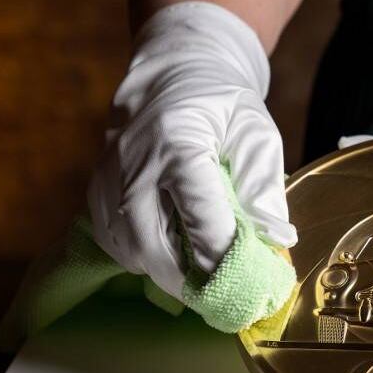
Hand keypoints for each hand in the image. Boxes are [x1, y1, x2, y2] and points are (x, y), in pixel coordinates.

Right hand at [88, 2, 295, 298]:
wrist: (173, 71)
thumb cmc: (222, 103)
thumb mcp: (256, 134)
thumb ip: (264, 189)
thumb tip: (276, 241)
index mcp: (177, 139)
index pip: (199, 214)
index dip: (224, 255)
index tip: (250, 283)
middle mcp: (133, 161)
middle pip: (153, 243)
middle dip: (192, 280)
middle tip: (226, 301)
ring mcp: (107, 176)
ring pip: (129, 249)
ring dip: (167, 275)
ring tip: (204, 284)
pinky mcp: (96, 189)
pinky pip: (114, 241)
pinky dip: (144, 260)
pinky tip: (173, 261)